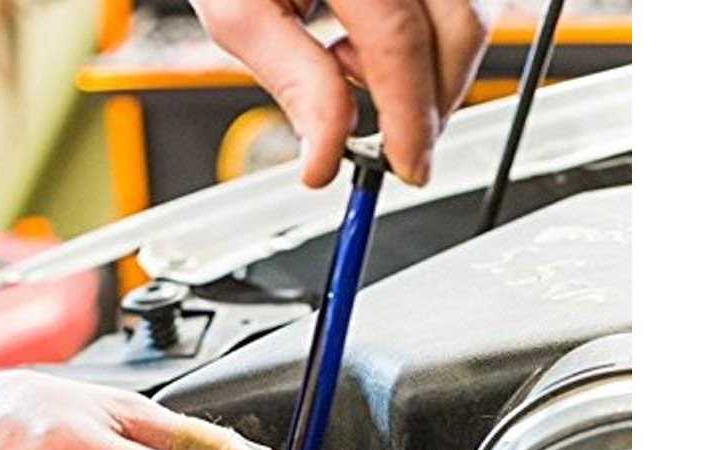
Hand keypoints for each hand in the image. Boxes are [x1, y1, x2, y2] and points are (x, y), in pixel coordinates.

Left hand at [192, 0, 489, 186]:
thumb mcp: (240, 12)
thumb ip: (295, 84)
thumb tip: (327, 159)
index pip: (399, 41)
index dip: (410, 117)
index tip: (408, 169)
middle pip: (460, 23)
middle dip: (436, 100)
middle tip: (398, 145)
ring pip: (473, 9)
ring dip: (435, 66)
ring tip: (356, 69)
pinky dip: (434, 32)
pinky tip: (373, 39)